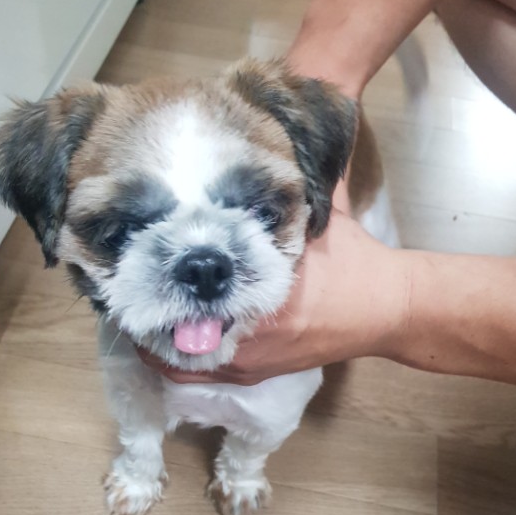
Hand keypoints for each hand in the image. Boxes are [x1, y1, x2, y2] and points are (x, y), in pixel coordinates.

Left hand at [138, 211, 411, 385]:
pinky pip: (202, 373)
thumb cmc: (353, 262)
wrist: (389, 310)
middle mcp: (248, 342)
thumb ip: (284, 188)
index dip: (151, 290)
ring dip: (158, 341)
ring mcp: (249, 366)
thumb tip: (266, 140)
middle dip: (146, 319)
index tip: (132, 269)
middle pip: (171, 343)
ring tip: (142, 310)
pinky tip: (171, 330)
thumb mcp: (317, 215)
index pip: (188, 305)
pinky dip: (181, 356)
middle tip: (127, 290)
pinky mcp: (255, 374)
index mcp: (259, 301)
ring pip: (181, 365)